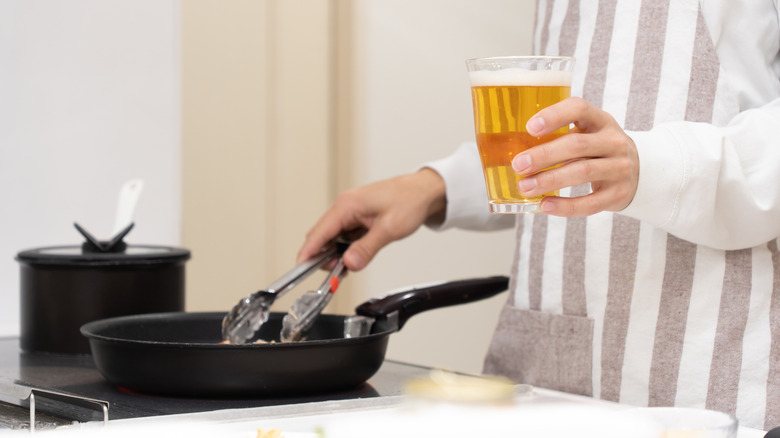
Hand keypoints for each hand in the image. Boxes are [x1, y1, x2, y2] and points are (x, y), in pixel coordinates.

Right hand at [297, 168, 445, 270]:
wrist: (425, 191)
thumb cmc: (409, 201)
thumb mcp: (389, 229)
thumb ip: (367, 248)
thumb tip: (349, 263)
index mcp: (347, 205)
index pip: (319, 232)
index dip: (308, 252)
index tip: (301, 268)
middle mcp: (345, 207)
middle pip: (322, 236)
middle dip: (325, 257)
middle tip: (336, 273)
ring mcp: (351, 212)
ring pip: (334, 238)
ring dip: (337, 253)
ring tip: (351, 265)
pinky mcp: (358, 218)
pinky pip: (345, 236)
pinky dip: (347, 248)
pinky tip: (357, 256)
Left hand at [511, 97, 638, 215]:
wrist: (639, 173)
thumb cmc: (597, 150)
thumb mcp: (587, 133)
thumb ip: (559, 136)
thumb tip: (510, 151)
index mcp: (600, 121)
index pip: (580, 109)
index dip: (554, 115)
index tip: (530, 127)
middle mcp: (614, 142)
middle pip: (577, 145)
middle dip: (544, 155)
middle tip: (518, 165)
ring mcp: (619, 168)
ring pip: (583, 172)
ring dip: (550, 180)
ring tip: (525, 187)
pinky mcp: (618, 194)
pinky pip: (590, 203)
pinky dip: (566, 206)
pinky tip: (545, 205)